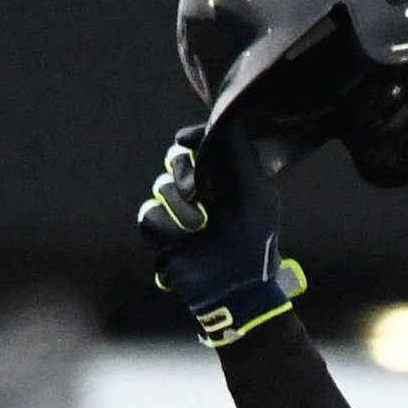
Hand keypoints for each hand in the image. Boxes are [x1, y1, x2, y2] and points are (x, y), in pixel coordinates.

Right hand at [135, 123, 304, 348]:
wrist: (236, 289)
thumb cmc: (255, 243)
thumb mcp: (257, 194)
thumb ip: (242, 154)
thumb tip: (225, 118)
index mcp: (225, 180)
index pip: (202, 145)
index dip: (194, 138)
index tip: (188, 138)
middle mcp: (200, 193)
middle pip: (176, 158)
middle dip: (183, 167)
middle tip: (198, 190)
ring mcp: (178, 213)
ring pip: (162, 185)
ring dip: (181, 204)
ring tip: (200, 226)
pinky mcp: (160, 234)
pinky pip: (149, 213)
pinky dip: (166, 222)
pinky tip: (185, 236)